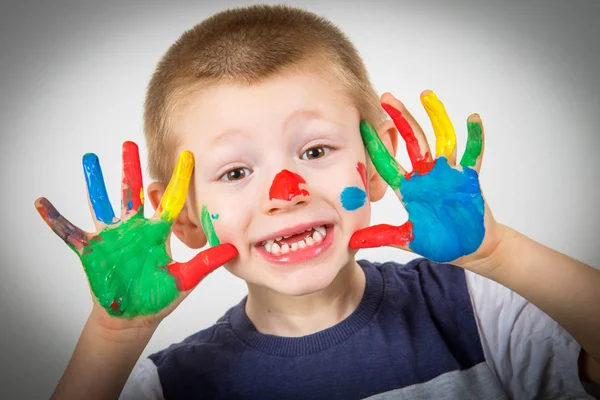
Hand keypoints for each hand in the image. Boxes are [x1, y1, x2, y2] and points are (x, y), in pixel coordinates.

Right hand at [35, 142, 237, 324]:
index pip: (169, 201)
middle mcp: (133, 228)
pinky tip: (42, 203)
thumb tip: (233, 249)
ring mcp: (111, 236)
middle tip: (130, 143)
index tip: (187, 156)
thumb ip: (206, 263)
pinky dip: (55, 219)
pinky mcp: (91, 250)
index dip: (177, 180)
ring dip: (95, 182)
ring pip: (102, 202)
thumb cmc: (160, 296)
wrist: (134, 316)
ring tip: (90, 158)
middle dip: (130, 168)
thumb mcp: (185, 279)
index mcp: (157, 232)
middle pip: (131, 192)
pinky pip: (70, 232)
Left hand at [350, 91, 500, 264]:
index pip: (388, 162)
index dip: (375, 145)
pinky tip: (473, 118)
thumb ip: (383, 236)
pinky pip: (473, 155)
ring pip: (440, 138)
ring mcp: (448, 174)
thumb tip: (353, 241)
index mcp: (409, 188)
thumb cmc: (441, 242)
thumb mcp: (409, 239)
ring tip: (425, 94)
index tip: (362, 126)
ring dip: (435, 117)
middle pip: (412, 141)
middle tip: (386, 98)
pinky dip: (475, 138)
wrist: (471, 248)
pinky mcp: (470, 178)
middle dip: (400, 119)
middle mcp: (426, 175)